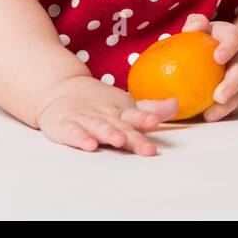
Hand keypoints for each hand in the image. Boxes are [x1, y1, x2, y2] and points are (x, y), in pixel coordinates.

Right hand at [35, 74, 177, 155]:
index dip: (146, 118)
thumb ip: (150, 109)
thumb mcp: (126, 106)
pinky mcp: (65, 126)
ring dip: (110, 134)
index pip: (136, 116)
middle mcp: (106, 116)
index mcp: (122, 112)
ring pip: (99, 128)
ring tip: (120, 140)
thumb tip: (177, 103)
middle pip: (121, 127)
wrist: (61, 89)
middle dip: (134, 137)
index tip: (155, 121)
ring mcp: (86, 120)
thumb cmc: (101, 104)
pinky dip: (80, 138)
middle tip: (147, 148)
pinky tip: (89, 145)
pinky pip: (73, 133)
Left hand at [181, 13, 237, 121]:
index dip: (229, 47)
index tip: (218, 57)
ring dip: (229, 104)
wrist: (237, 54)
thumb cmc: (213, 40)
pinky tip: (209, 117)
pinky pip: (237, 103)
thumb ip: (196, 25)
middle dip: (233, 83)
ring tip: (211, 114)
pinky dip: (225, 112)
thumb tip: (186, 29)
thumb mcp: (207, 29)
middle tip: (219, 95)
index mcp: (235, 38)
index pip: (235, 40)